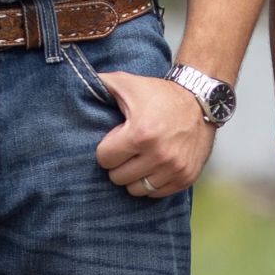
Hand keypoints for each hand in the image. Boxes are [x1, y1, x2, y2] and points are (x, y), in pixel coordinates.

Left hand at [94, 68, 212, 198]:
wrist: (201, 100)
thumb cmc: (159, 93)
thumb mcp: (127, 83)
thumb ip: (100, 84)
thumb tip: (72, 81)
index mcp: (141, 134)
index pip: (105, 160)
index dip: (106, 149)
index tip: (116, 140)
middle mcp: (159, 155)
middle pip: (118, 178)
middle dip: (118, 164)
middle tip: (126, 150)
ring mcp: (174, 168)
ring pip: (136, 189)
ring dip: (134, 176)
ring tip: (139, 159)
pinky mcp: (186, 177)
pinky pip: (157, 194)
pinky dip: (152, 183)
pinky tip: (154, 166)